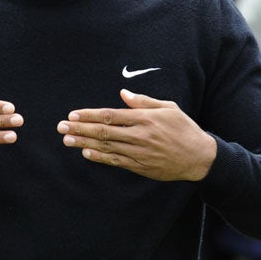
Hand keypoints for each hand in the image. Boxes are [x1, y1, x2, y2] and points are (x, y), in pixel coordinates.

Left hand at [57, 89, 215, 180]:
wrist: (199, 157)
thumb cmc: (184, 129)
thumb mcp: (168, 108)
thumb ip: (143, 101)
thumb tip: (123, 93)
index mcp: (145, 118)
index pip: (110, 116)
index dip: (89, 115)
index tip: (73, 115)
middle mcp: (139, 135)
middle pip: (103, 131)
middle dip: (80, 129)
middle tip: (61, 127)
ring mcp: (139, 152)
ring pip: (106, 146)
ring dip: (84, 143)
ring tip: (67, 140)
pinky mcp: (140, 166)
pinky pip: (116, 161)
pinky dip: (99, 157)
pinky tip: (85, 153)